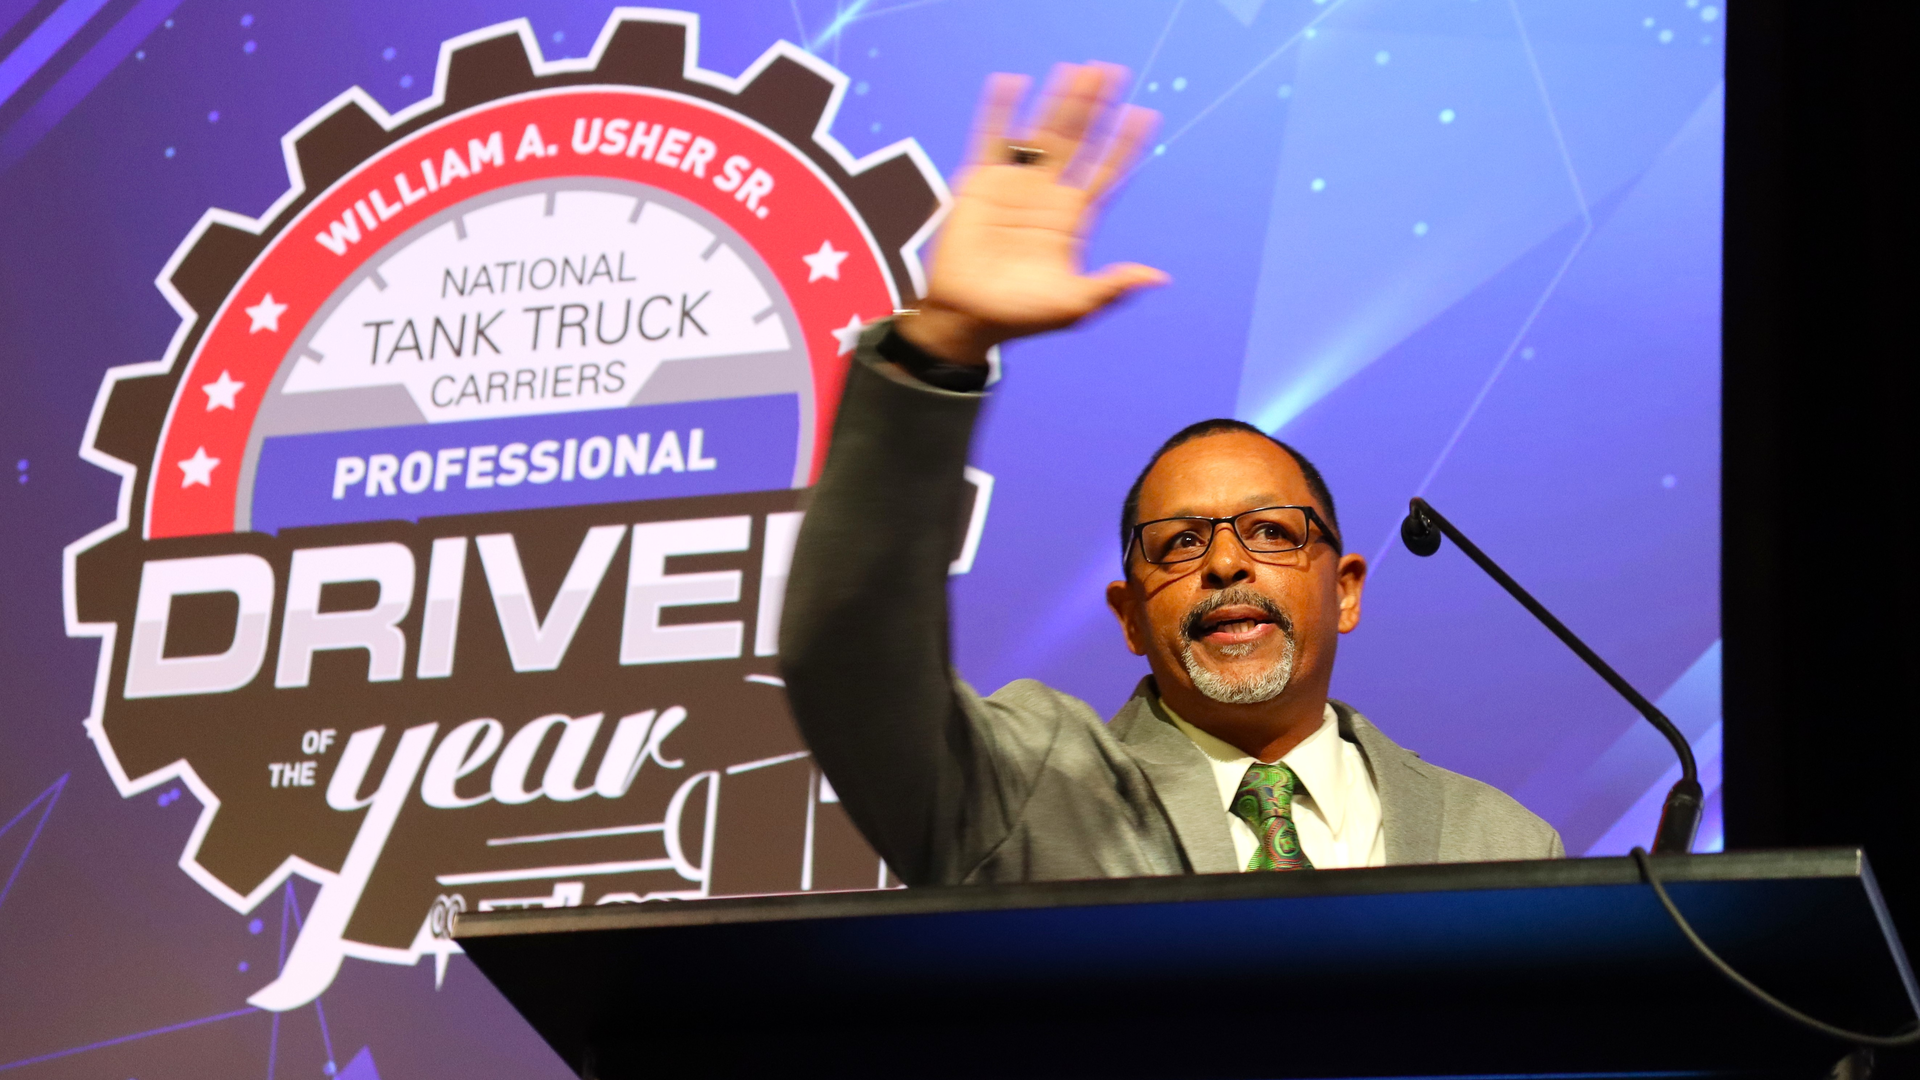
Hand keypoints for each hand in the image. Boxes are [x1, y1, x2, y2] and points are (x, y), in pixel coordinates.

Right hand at [896, 63, 1167, 365]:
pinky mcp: (979, 183)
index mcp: (1072, 219)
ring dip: (1060, 101)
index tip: (1146, 115)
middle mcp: (1047, 195)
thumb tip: (1158, 276)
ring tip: (1078, 69)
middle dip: (1096, 108)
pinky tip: (1012, 82)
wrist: (966, 317)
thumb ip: (1111, 287)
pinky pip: (991, 138)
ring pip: (1041, 132)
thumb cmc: (1020, 317)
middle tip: (1112, 72)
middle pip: (1077, 142)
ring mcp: (1014, 185)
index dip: (1126, 145)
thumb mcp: (1073, 305)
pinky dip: (1000, 110)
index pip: (1105, 172)